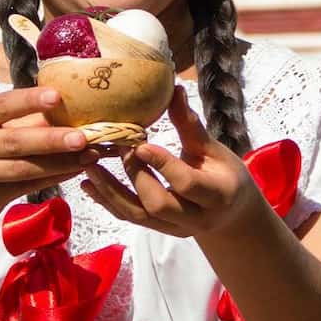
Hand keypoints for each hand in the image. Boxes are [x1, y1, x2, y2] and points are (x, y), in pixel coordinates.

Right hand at [0, 87, 97, 233]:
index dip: (29, 100)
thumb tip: (58, 112)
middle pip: (15, 141)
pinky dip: (51, 179)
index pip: (1, 105)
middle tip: (83, 136)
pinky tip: (72, 171)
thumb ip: (11, 123)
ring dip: (59, 163)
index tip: (57, 96)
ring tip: (88, 155)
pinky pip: (24, 187)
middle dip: (51, 138)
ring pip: (22, 168)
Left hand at [81, 86, 261, 237]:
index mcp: (217, 195)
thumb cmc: (225, 173)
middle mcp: (197, 218)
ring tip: (88, 168)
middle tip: (117, 148)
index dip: (162, 164)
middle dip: (134, 175)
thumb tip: (174, 89)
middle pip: (158, 204)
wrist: (231, 213)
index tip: (139, 143)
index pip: (186, 183)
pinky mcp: (160, 231)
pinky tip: (89, 185)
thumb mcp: (215, 149)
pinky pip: (131, 218)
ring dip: (110, 192)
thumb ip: (191, 125)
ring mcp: (176, 229)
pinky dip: (107, 202)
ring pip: (139, 216)